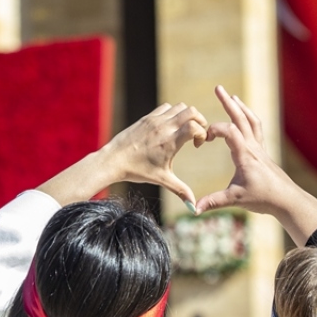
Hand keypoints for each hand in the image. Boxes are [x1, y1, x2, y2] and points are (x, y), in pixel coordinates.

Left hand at [37, 102, 205, 206]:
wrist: (113, 160)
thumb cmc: (138, 171)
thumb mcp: (163, 180)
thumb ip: (181, 191)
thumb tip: (194, 209)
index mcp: (170, 142)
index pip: (194, 126)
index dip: (202, 133)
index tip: (197, 145)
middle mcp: (164, 127)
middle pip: (191, 111)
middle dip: (200, 120)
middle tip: (197, 134)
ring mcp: (155, 120)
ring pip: (180, 106)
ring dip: (187, 115)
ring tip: (184, 130)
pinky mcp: (147, 117)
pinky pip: (166, 107)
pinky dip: (174, 113)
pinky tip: (170, 127)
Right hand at [195, 86, 316, 245]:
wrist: (286, 199)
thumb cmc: (262, 198)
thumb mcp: (235, 200)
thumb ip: (213, 202)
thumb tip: (194, 209)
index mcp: (245, 155)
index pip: (230, 131)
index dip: (215, 129)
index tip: (203, 139)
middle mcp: (253, 147)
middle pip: (241, 118)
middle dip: (228, 103)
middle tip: (218, 87)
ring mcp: (259, 148)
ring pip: (251, 121)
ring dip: (240, 107)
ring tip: (232, 97)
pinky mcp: (262, 152)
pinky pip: (256, 129)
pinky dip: (248, 118)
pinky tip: (244, 116)